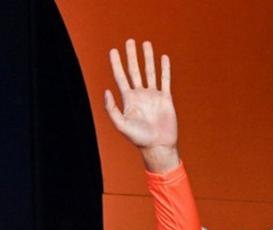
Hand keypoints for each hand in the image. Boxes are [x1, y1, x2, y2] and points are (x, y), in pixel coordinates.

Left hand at [105, 39, 178, 171]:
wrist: (157, 145)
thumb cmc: (138, 138)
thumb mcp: (121, 124)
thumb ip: (111, 108)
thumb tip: (106, 90)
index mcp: (128, 100)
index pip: (120, 77)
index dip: (116, 64)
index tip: (113, 51)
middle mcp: (139, 95)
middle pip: (134, 70)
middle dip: (131, 56)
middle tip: (129, 41)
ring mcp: (153, 95)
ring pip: (150, 71)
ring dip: (148, 58)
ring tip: (146, 44)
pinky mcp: (166, 98)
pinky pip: (165, 80)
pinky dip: (164, 68)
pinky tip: (163, 58)